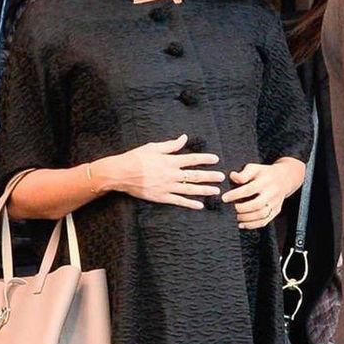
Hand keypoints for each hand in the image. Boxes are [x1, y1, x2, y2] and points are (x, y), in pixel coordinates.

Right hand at [109, 133, 224, 209]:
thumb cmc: (136, 157)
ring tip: (216, 191)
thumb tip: (184, 138)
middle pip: (195, 175)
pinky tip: (200, 205)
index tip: (216, 159)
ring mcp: (167, 187)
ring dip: (204, 190)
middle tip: (221, 177)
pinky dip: (190, 204)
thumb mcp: (153, 147)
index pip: (192, 159)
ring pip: (190, 189)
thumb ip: (170, 145)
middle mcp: (171, 174)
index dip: (205, 159)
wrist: (121, 173)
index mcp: (170, 161)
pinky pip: (178, 201)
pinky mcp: (161, 197)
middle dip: (210, 176)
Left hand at [221, 159, 304, 228]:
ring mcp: (275, 204)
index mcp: (265, 181)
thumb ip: (243, 173)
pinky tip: (242, 224)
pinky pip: (264, 221)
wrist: (285, 178)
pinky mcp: (276, 211)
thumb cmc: (265, 173)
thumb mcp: (254, 168)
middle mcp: (271, 193)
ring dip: (245, 219)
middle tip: (229, 209)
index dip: (235, 194)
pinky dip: (252, 225)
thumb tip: (232, 176)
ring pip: (261, 215)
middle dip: (240, 209)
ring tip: (234, 217)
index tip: (224, 198)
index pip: (249, 189)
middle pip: (257, 205)